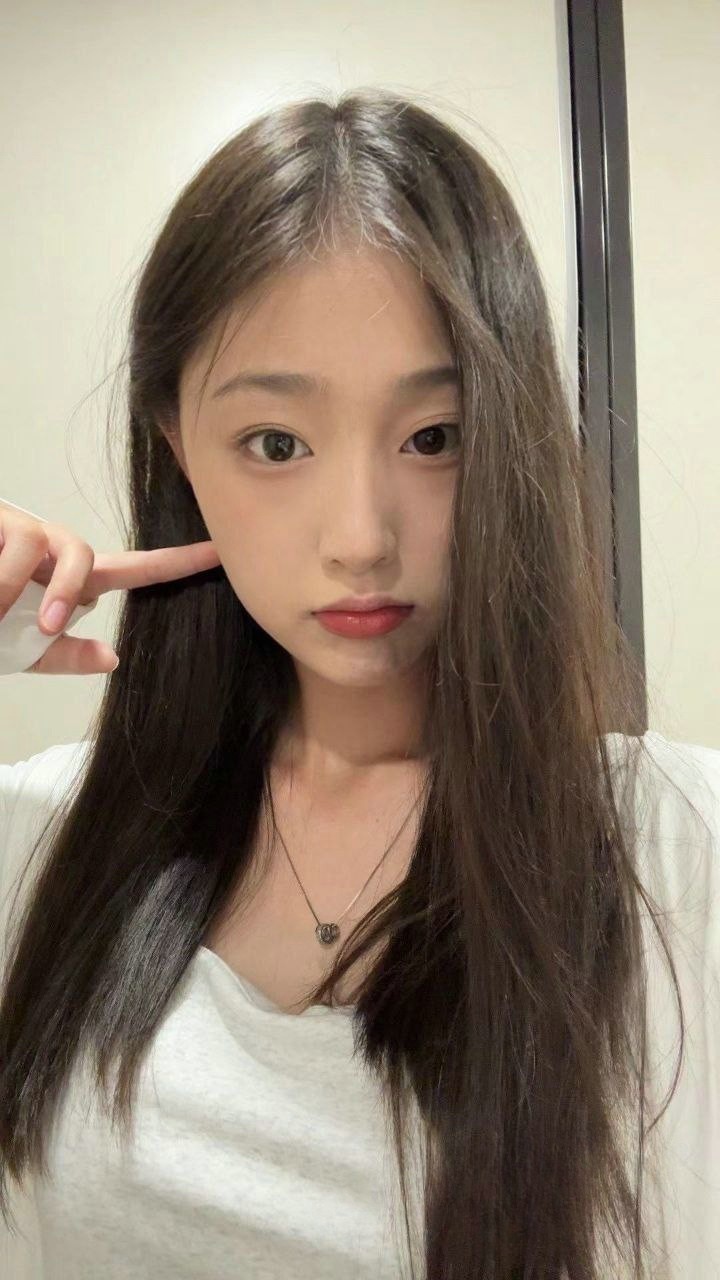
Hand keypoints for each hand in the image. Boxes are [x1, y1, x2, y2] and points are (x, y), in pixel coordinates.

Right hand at [0, 500, 220, 674]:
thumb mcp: (20, 651)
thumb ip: (62, 656)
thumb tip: (113, 659)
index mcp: (67, 582)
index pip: (133, 570)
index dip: (176, 563)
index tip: (220, 553)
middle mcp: (52, 550)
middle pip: (87, 556)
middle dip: (66, 591)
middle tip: (41, 628)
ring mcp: (24, 531)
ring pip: (50, 549)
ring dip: (20, 590)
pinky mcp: (0, 519)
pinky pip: (17, 544)